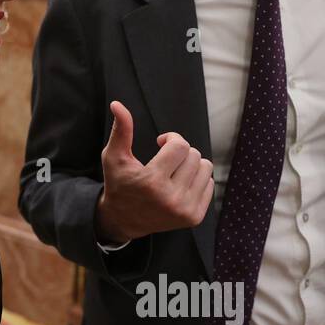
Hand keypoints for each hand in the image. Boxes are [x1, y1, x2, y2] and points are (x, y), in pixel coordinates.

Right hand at [94, 101, 213, 242]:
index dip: (171, 138)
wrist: (123, 220)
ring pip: (205, 167)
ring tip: (174, 171)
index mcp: (151, 181)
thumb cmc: (119, 183)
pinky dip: (197, 179)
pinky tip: (180, 184)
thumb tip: (117, 104)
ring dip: (190, 163)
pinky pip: (210, 183)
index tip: (160, 142)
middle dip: (179, 151)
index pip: (180, 145)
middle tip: (165, 159)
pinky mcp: (194, 217)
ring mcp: (185, 210)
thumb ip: (120, 130)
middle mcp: (171, 198)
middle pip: (193, 154)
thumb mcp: (114, 157)